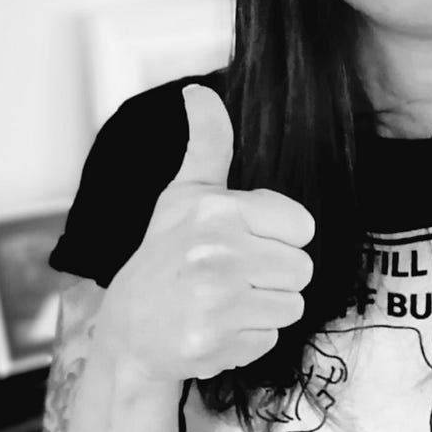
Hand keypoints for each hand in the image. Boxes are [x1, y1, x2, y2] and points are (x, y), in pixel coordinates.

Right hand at [97, 84, 314, 382]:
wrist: (128, 333)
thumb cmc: (165, 256)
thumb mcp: (184, 195)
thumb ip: (207, 144)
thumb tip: (200, 90)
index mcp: (214, 208)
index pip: (302, 226)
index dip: (277, 238)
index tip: (240, 242)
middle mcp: (215, 250)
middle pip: (303, 268)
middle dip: (273, 276)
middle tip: (229, 277)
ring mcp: (215, 299)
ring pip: (293, 305)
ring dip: (263, 309)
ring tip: (223, 303)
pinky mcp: (216, 341)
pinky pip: (271, 339)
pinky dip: (248, 340)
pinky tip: (215, 329)